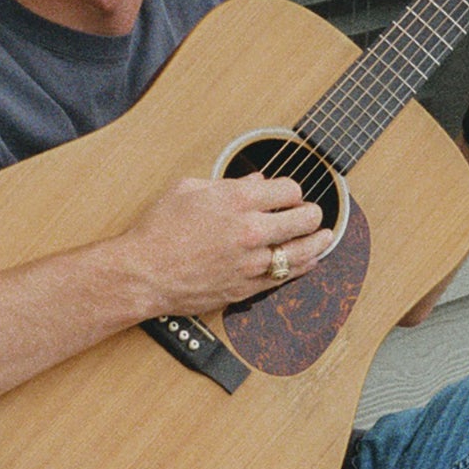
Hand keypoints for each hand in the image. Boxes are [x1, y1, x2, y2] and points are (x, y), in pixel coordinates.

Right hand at [119, 174, 334, 318]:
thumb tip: (253, 182)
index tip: (290, 194)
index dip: (293, 190)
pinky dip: (303, 268)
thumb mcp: (187, 189)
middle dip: (312, 213)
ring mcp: (252, 261)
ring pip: (303, 251)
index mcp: (237, 199)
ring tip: (325, 236)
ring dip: (318, 241)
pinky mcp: (247, 287)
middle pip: (303, 218)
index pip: (288, 189)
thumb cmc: (157, 230)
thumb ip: (225, 183)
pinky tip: (309, 261)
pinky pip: (286, 277)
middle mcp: (250, 229)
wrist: (143, 272)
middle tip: (313, 213)